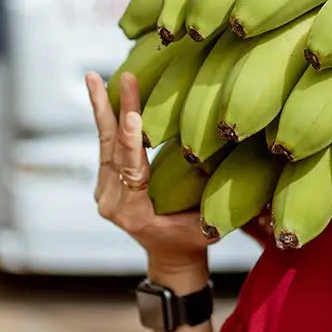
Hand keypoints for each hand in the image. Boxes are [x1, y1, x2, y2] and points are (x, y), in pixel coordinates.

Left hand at [85, 71, 209, 283]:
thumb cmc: (194, 240)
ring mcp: (104, 190)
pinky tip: (104, 91)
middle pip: (113, 150)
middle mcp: (112, 201)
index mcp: (135, 214)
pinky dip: (107, 116)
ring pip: (104, 142)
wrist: (170, 256)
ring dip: (101, 107)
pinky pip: (106, 145)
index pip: (133, 172)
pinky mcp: (105, 179)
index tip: (134, 116)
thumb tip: (238, 172)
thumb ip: (213, 202)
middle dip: (118, 110)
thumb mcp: (207, 226)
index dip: (132, 143)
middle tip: (119, 76)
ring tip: (93, 76)